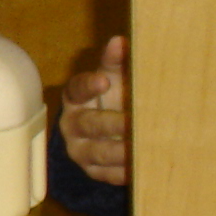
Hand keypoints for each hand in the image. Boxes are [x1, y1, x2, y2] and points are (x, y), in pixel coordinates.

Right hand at [59, 34, 130, 186]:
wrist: (109, 132)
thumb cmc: (113, 97)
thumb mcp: (114, 77)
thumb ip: (116, 61)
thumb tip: (120, 41)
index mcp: (75, 97)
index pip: (76, 89)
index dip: (89, 86)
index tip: (105, 81)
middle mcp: (72, 125)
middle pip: (88, 124)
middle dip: (111, 124)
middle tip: (133, 122)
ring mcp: (80, 150)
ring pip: (97, 153)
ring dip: (119, 151)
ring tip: (140, 148)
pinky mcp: (93, 171)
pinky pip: (107, 174)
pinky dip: (124, 171)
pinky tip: (142, 166)